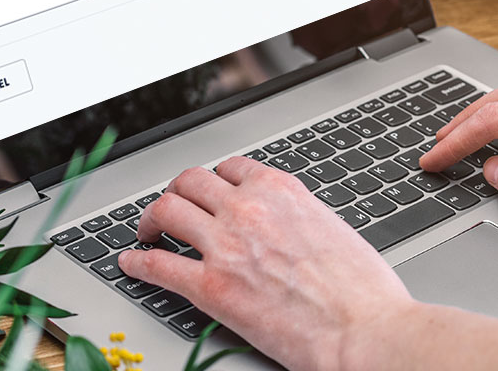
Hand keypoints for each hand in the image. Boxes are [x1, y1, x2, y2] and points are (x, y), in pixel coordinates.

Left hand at [118, 157, 412, 370]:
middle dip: (176, 192)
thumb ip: (299, 219)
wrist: (365, 330)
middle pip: (191, 182)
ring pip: (168, 211)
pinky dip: (138, 262)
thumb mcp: (333, 230)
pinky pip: (159, 265)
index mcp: (281, 191)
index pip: (232, 168)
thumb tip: (287, 228)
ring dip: (151, 219)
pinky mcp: (212, 288)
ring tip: (147, 231)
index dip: (214, 181)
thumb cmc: (363, 291)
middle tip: (170, 209)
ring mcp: (226, 246)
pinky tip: (131, 263)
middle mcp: (249, 209)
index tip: (208, 192)